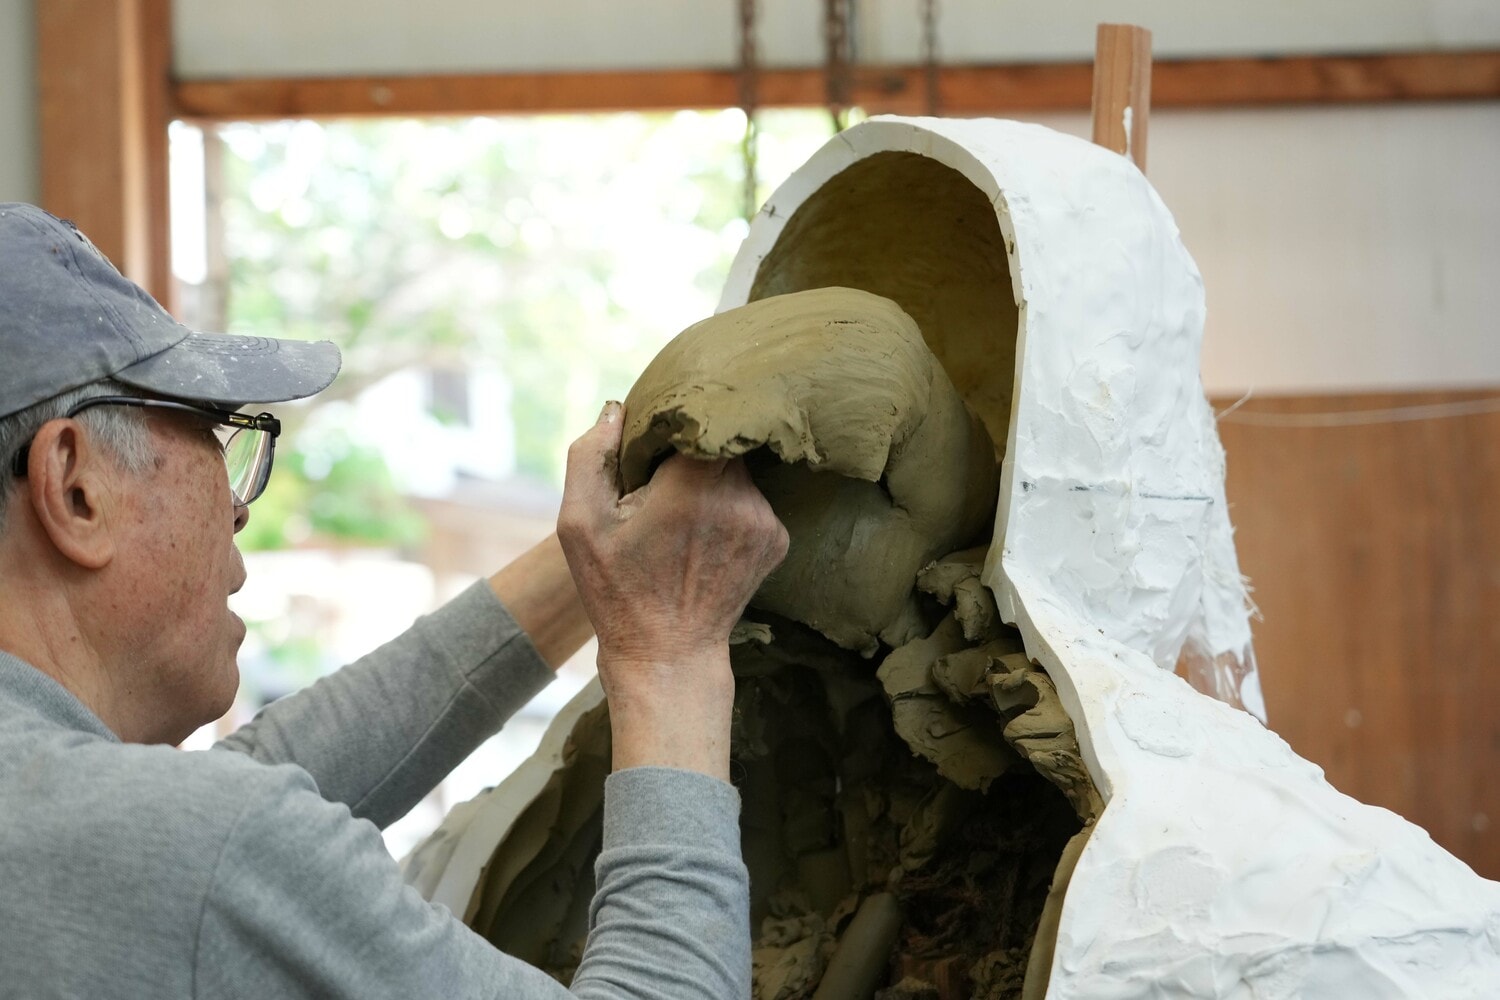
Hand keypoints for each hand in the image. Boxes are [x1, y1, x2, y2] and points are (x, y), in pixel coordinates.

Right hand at [557, 401, 787, 777]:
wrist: (669, 656)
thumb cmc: (615, 591)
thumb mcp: (580, 524)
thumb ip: (591, 456)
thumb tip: (617, 410)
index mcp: (693, 485)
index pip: (698, 417)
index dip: (674, 421)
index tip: (653, 441)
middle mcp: (740, 496)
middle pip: (720, 441)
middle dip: (690, 452)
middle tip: (659, 484)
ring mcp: (765, 520)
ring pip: (738, 470)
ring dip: (710, 480)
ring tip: (679, 517)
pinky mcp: (778, 540)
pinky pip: (752, 500)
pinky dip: (728, 508)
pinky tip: (701, 539)